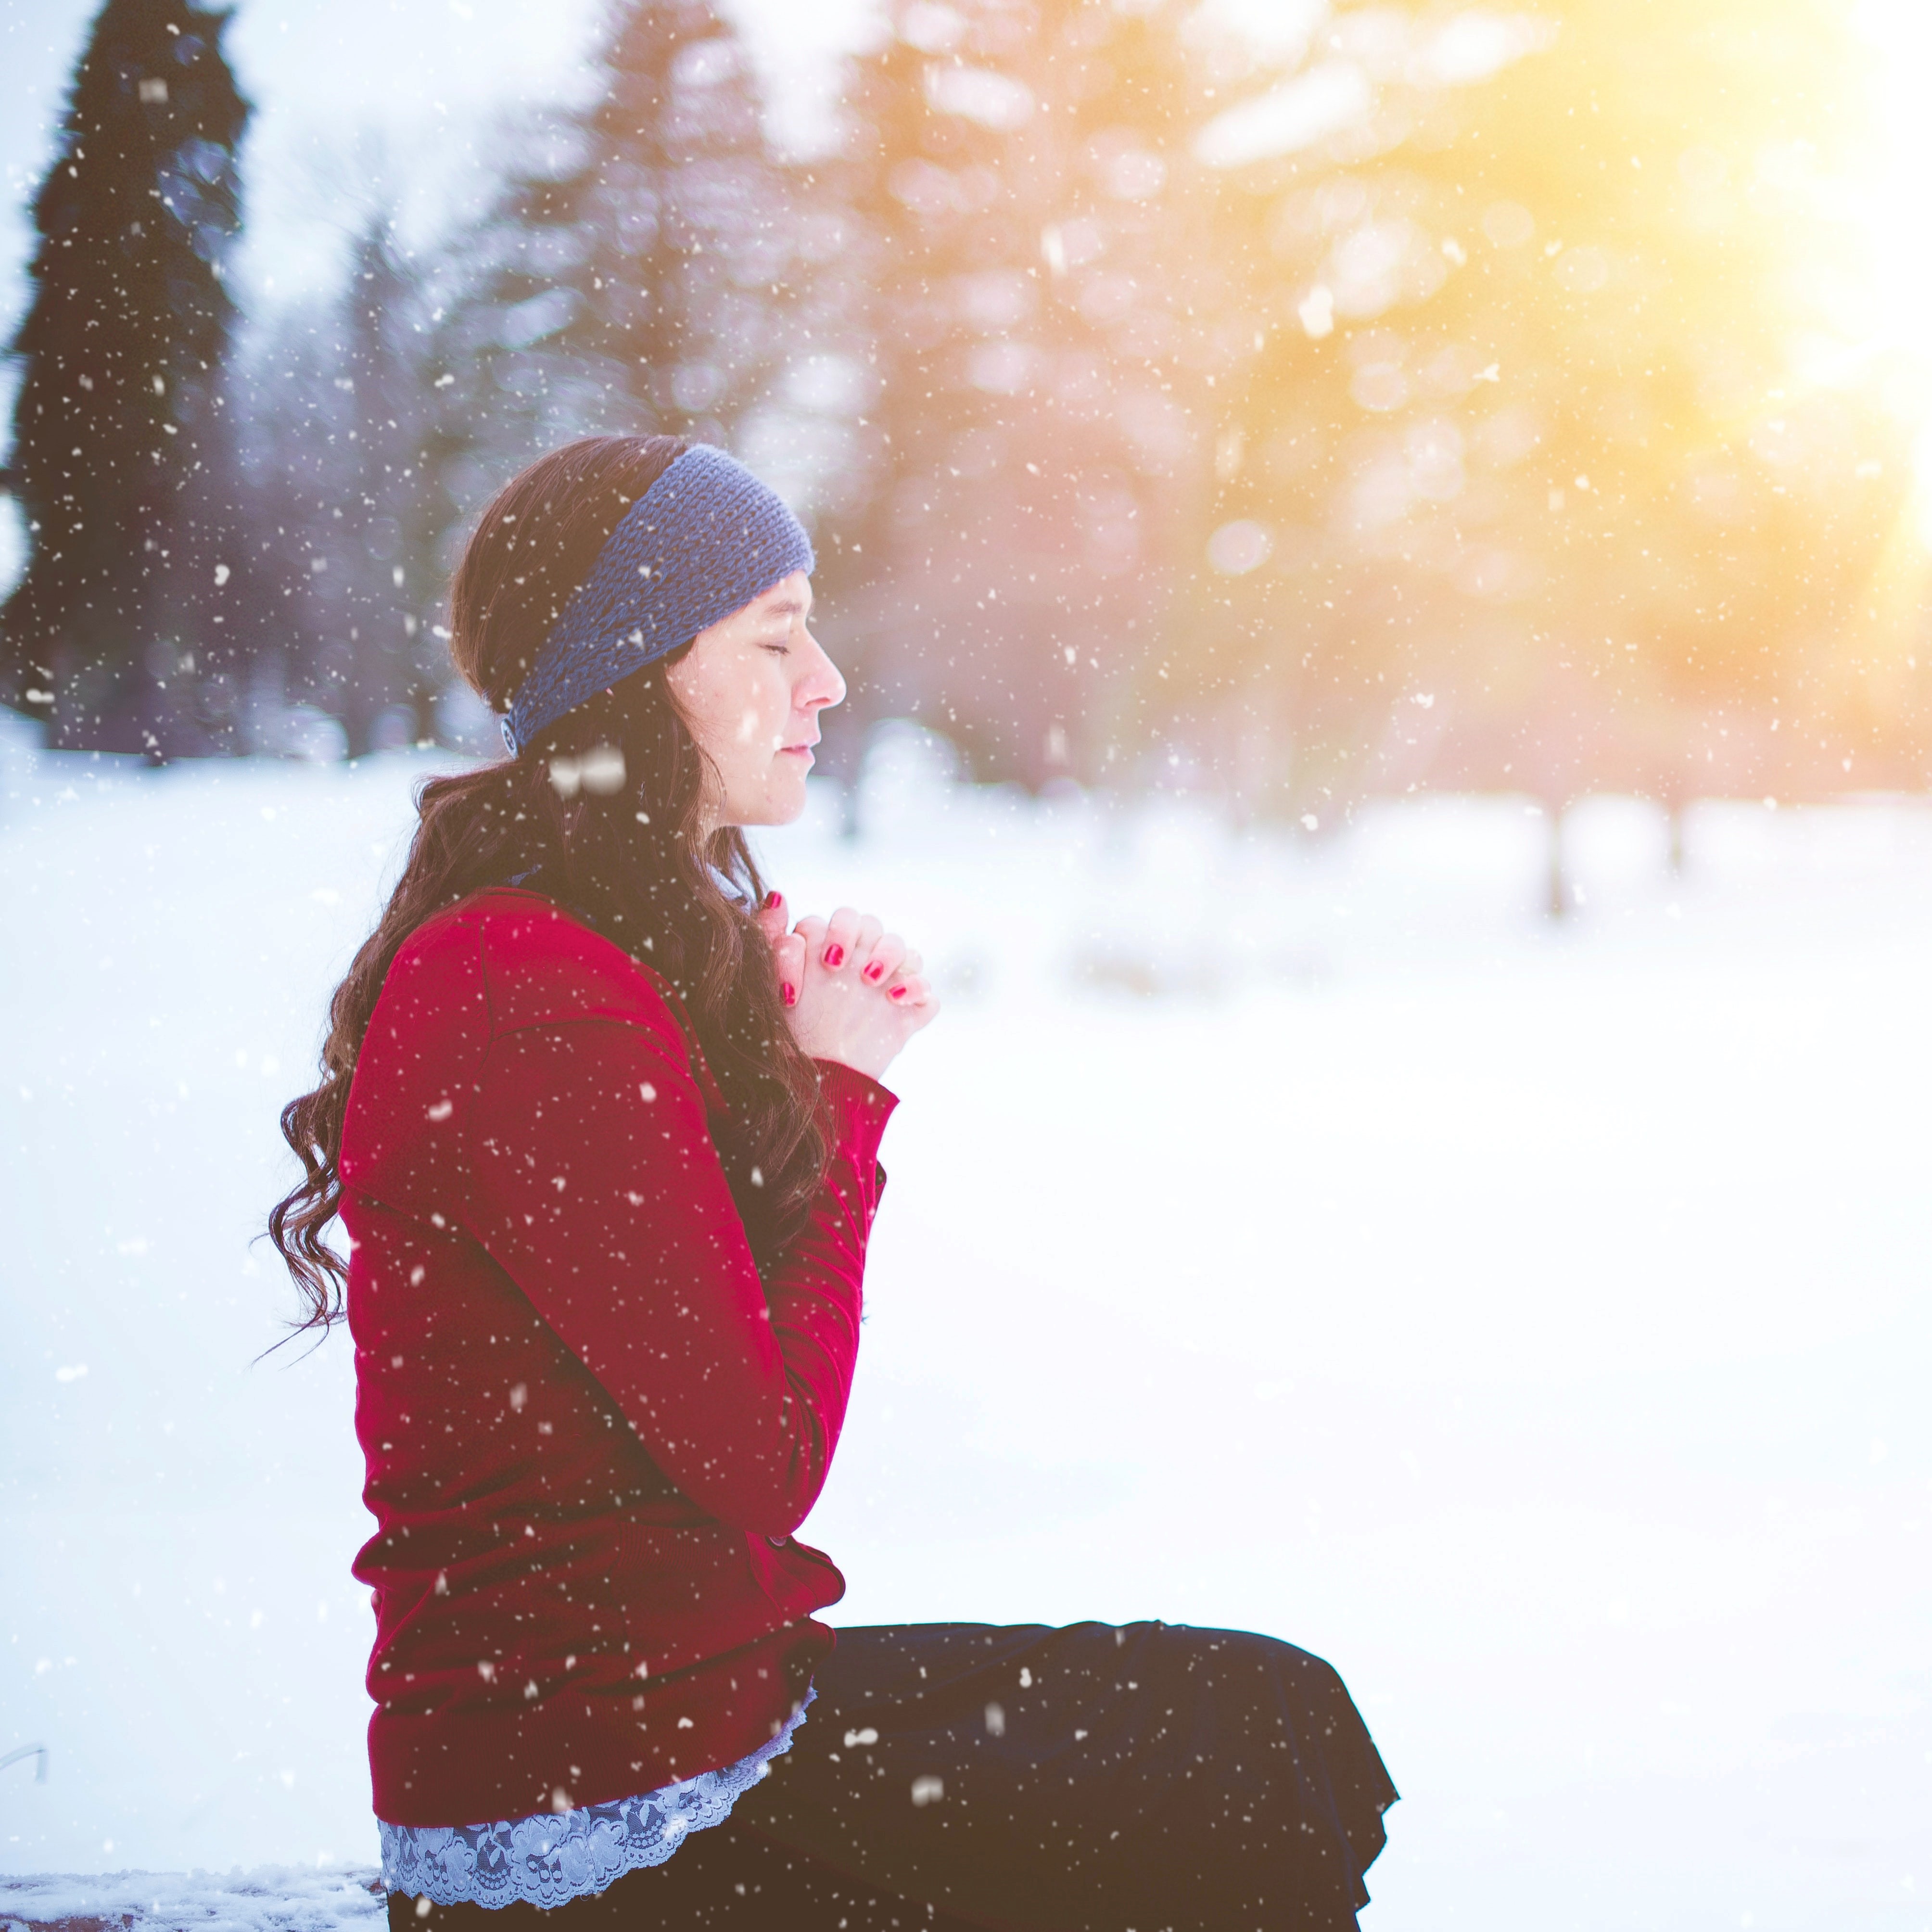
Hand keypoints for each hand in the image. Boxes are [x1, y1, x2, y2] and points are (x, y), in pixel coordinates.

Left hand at [754, 895, 938, 1082]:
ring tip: (871, 982)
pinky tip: (895, 1002)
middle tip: (840, 967)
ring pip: (907, 949)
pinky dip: (919, 991)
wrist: (811, 1080)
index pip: (841, 919)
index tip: (823, 963)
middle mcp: (861, 961)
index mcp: (832, 948)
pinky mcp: (908, 1015)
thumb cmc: (787, 1031)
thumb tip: (776, 894)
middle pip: (875, 925)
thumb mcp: (770, 983)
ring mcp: (888, 986)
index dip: (833, 933)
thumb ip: (771, 938)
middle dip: (863, 939)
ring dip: (892, 956)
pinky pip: (929, 994)